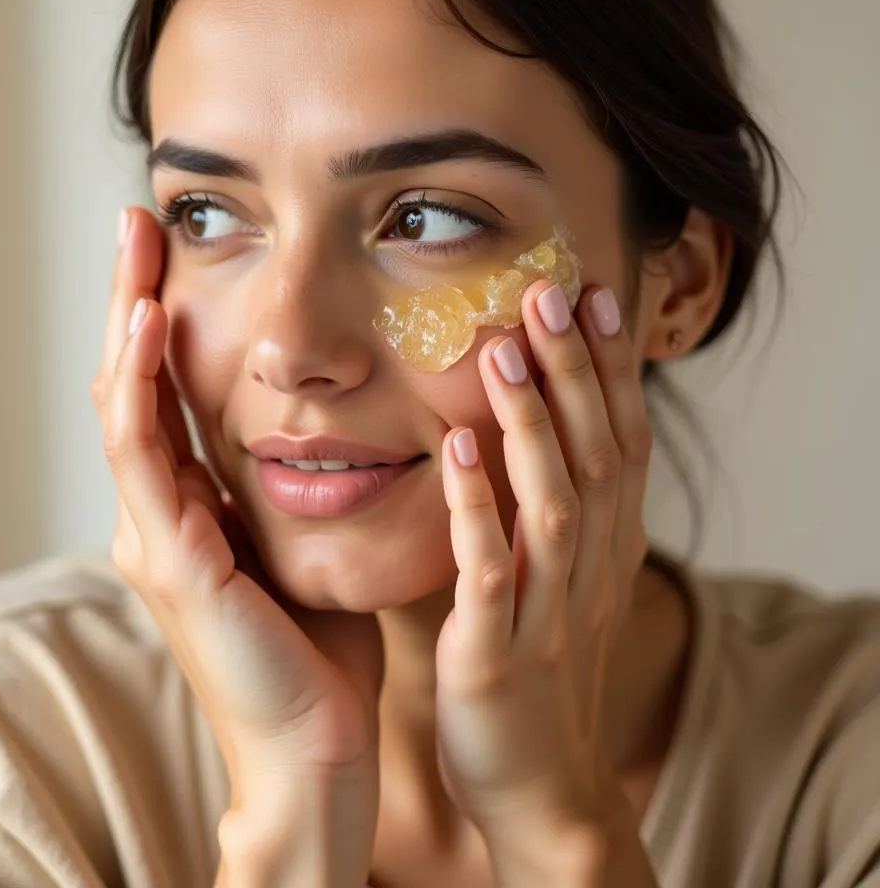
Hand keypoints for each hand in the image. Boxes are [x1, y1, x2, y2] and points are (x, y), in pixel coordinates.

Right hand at [92, 209, 382, 876]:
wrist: (316, 749)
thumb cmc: (315, 650)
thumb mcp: (298, 546)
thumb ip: (284, 491)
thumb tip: (319, 428)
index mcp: (190, 511)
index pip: (165, 396)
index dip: (163, 324)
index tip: (174, 252)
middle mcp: (159, 516)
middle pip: (132, 385)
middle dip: (132, 301)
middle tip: (139, 221)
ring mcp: (154, 538)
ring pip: (124, 407)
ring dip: (126, 323)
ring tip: (136, 246)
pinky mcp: (171, 563)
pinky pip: (145, 457)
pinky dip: (141, 387)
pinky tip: (151, 325)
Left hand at [434, 280, 653, 881]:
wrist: (541, 789)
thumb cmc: (542, 674)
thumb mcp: (565, 585)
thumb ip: (555, 513)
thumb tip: (529, 434)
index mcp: (606, 553)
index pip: (623, 444)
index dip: (613, 370)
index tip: (595, 298)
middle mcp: (590, 574)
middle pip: (598, 457)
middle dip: (577, 372)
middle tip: (552, 293)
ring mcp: (548, 615)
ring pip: (554, 503)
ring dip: (533, 425)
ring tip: (505, 351)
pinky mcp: (497, 656)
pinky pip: (490, 572)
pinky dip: (479, 509)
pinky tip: (458, 452)